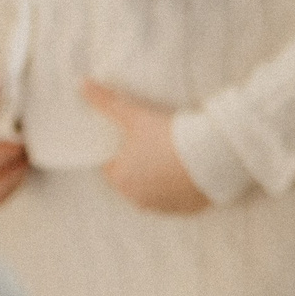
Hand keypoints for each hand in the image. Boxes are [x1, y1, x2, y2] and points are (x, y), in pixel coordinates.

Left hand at [80, 81, 211, 213]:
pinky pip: (176, 198)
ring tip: (173, 155)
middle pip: (133, 178)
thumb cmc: (168, 137)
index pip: (111, 166)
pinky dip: (178, 187)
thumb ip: (107, 103)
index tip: (134, 137)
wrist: (212, 156)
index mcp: (121, 180)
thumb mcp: (135, 116)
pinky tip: (187, 170)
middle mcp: (138, 199)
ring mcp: (163, 207)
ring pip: (154, 190)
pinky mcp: (185, 210)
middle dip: (140, 164)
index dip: (120, 150)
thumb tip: (82, 85)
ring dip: (159, 178)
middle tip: (155, 142)